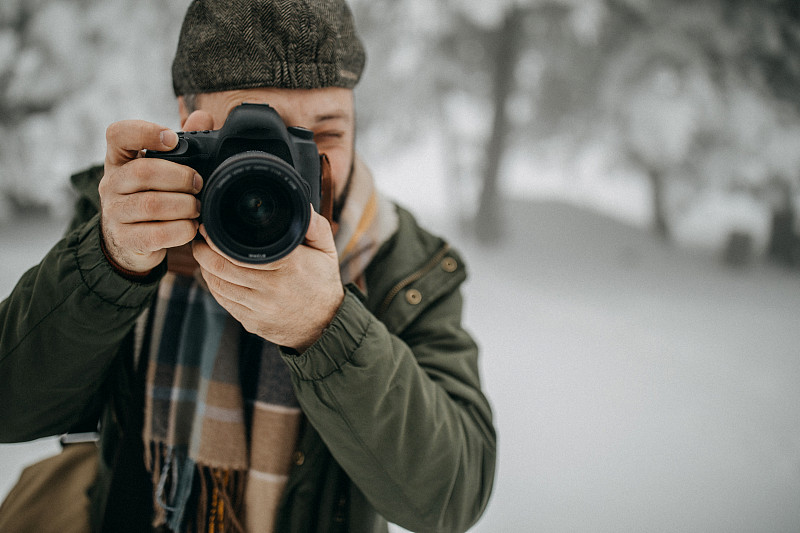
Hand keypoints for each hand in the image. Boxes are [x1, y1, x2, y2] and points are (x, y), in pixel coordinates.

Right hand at [98, 112, 213, 272]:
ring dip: (184, 205)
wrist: (132, 241)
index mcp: (119, 159)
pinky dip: (182, 230)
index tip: (172, 139)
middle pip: (144, 172)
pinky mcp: (127, 239)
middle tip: (198, 183)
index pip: (118, 134)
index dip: (145, 132)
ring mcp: (115, 212)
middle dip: (181, 177)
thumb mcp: (164, 168)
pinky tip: (190, 227)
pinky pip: (157, 234)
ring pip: (152, 204)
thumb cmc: (153, 195)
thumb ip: (184, 143)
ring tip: (197, 207)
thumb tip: (203, 117)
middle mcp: (111, 183)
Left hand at [192, 209, 343, 351]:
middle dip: (203, 251)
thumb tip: (302, 204)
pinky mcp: (251, 321)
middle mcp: (271, 288)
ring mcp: (259, 308)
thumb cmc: (323, 283)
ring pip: (217, 285)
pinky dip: (214, 285)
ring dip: (205, 268)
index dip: (215, 239)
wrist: (326, 325)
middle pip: (220, 267)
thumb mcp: (326, 250)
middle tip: (199, 239)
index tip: (208, 228)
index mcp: (288, 266)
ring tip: (204, 254)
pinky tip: (214, 275)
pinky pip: (223, 301)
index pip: (238, 251)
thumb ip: (315, 225)